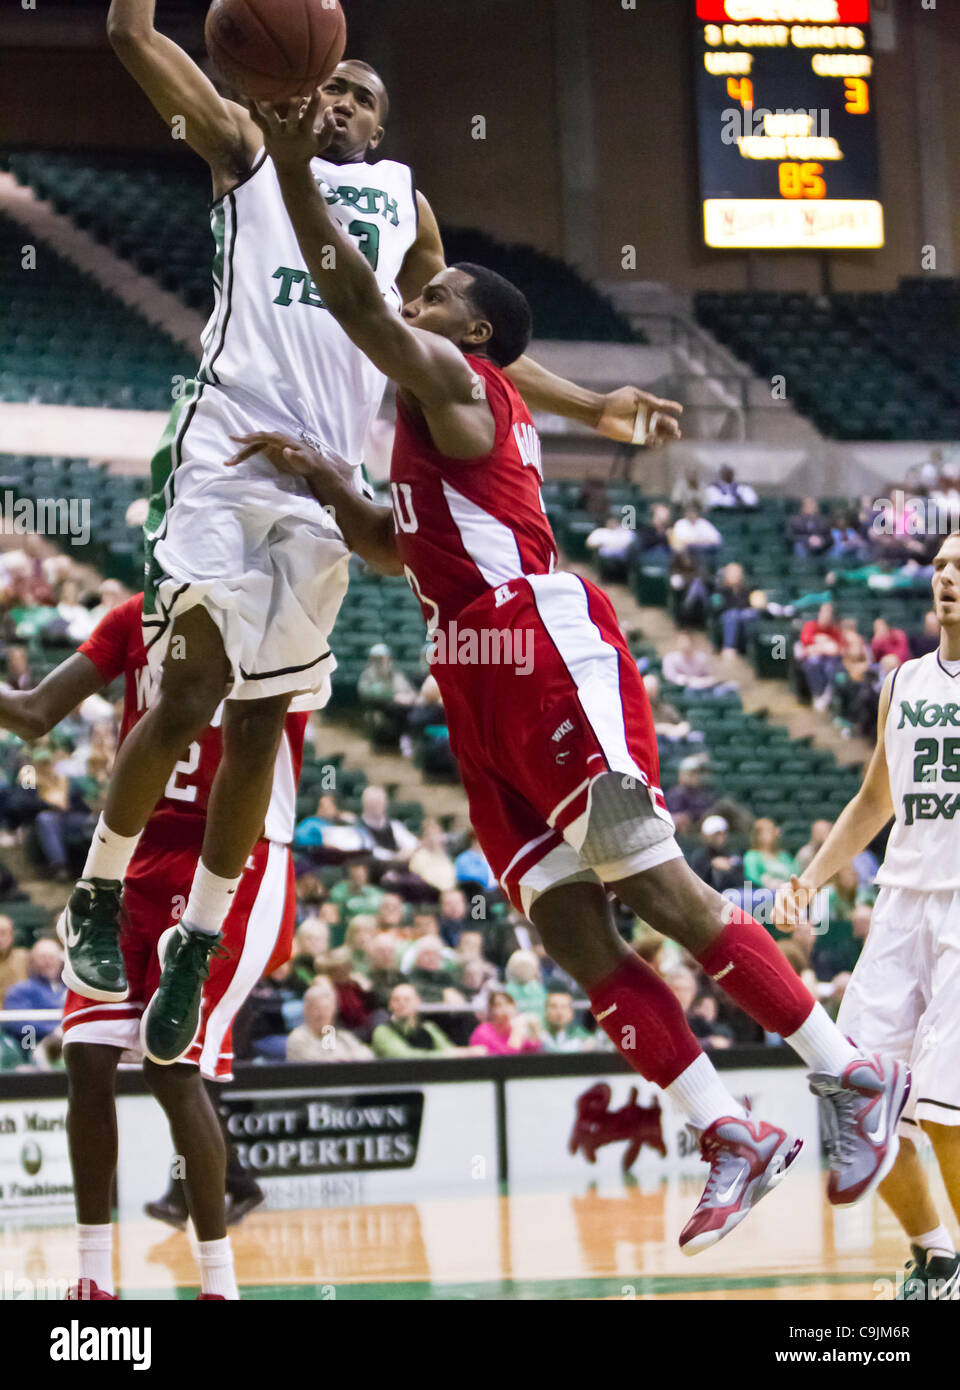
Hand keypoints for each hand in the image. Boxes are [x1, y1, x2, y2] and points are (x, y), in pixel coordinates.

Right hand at [226, 431, 351, 481]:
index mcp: (283, 441)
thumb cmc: (314, 466)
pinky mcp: (274, 455)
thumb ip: (298, 458)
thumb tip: (285, 450)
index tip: (236, 439)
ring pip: (255, 448)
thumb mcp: (309, 462)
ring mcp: (275, 448)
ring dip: (242, 454)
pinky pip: (257, 453)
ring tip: (228, 463)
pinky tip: (238, 461)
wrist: (319, 470)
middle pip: (255, 443)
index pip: (263, 437)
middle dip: (241, 450)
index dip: (249, 437)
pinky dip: (247, 456)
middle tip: (228, 461)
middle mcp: (277, 442)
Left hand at [247, 90, 336, 168]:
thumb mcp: (322, 141)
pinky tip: (248, 96)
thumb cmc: (307, 149)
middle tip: (294, 94)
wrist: (290, 166)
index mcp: (305, 132)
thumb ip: (330, 126)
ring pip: (271, 120)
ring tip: (261, 94)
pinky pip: (257, 121)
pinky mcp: (267, 133)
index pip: (311, 116)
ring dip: (267, 108)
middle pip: (292, 119)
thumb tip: (329, 108)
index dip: (314, 103)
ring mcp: (277, 133)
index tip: (317, 88)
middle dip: (294, 107)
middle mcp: (291, 132)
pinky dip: (252, 109)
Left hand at [596, 386, 681, 446]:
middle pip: (664, 422)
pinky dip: (655, 441)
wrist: (602, 412)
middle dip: (672, 425)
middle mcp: (646, 417)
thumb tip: (662, 405)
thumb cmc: (617, 400)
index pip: (664, 407)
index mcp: (648, 405)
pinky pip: (649, 441)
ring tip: (675, 435)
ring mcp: (642, 428)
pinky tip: (659, 440)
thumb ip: (650, 400)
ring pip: (659, 433)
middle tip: (675, 428)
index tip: (680, 410)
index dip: (672, 408)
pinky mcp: (636, 437)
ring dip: (668, 435)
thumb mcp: (635, 395)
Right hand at [773, 874, 816, 929]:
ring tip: (795, 927)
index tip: (800, 913)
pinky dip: (784, 927)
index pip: (785, 899)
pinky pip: (777, 922)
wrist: (803, 890)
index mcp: (784, 890)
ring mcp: (777, 906)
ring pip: (774, 917)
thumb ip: (797, 883)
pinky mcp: (779, 913)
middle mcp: (778, 898)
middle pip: (778, 909)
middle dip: (786, 917)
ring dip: (784, 924)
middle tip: (796, 924)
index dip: (791, 907)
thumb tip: (792, 876)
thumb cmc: (805, 887)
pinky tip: (793, 928)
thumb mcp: (804, 884)